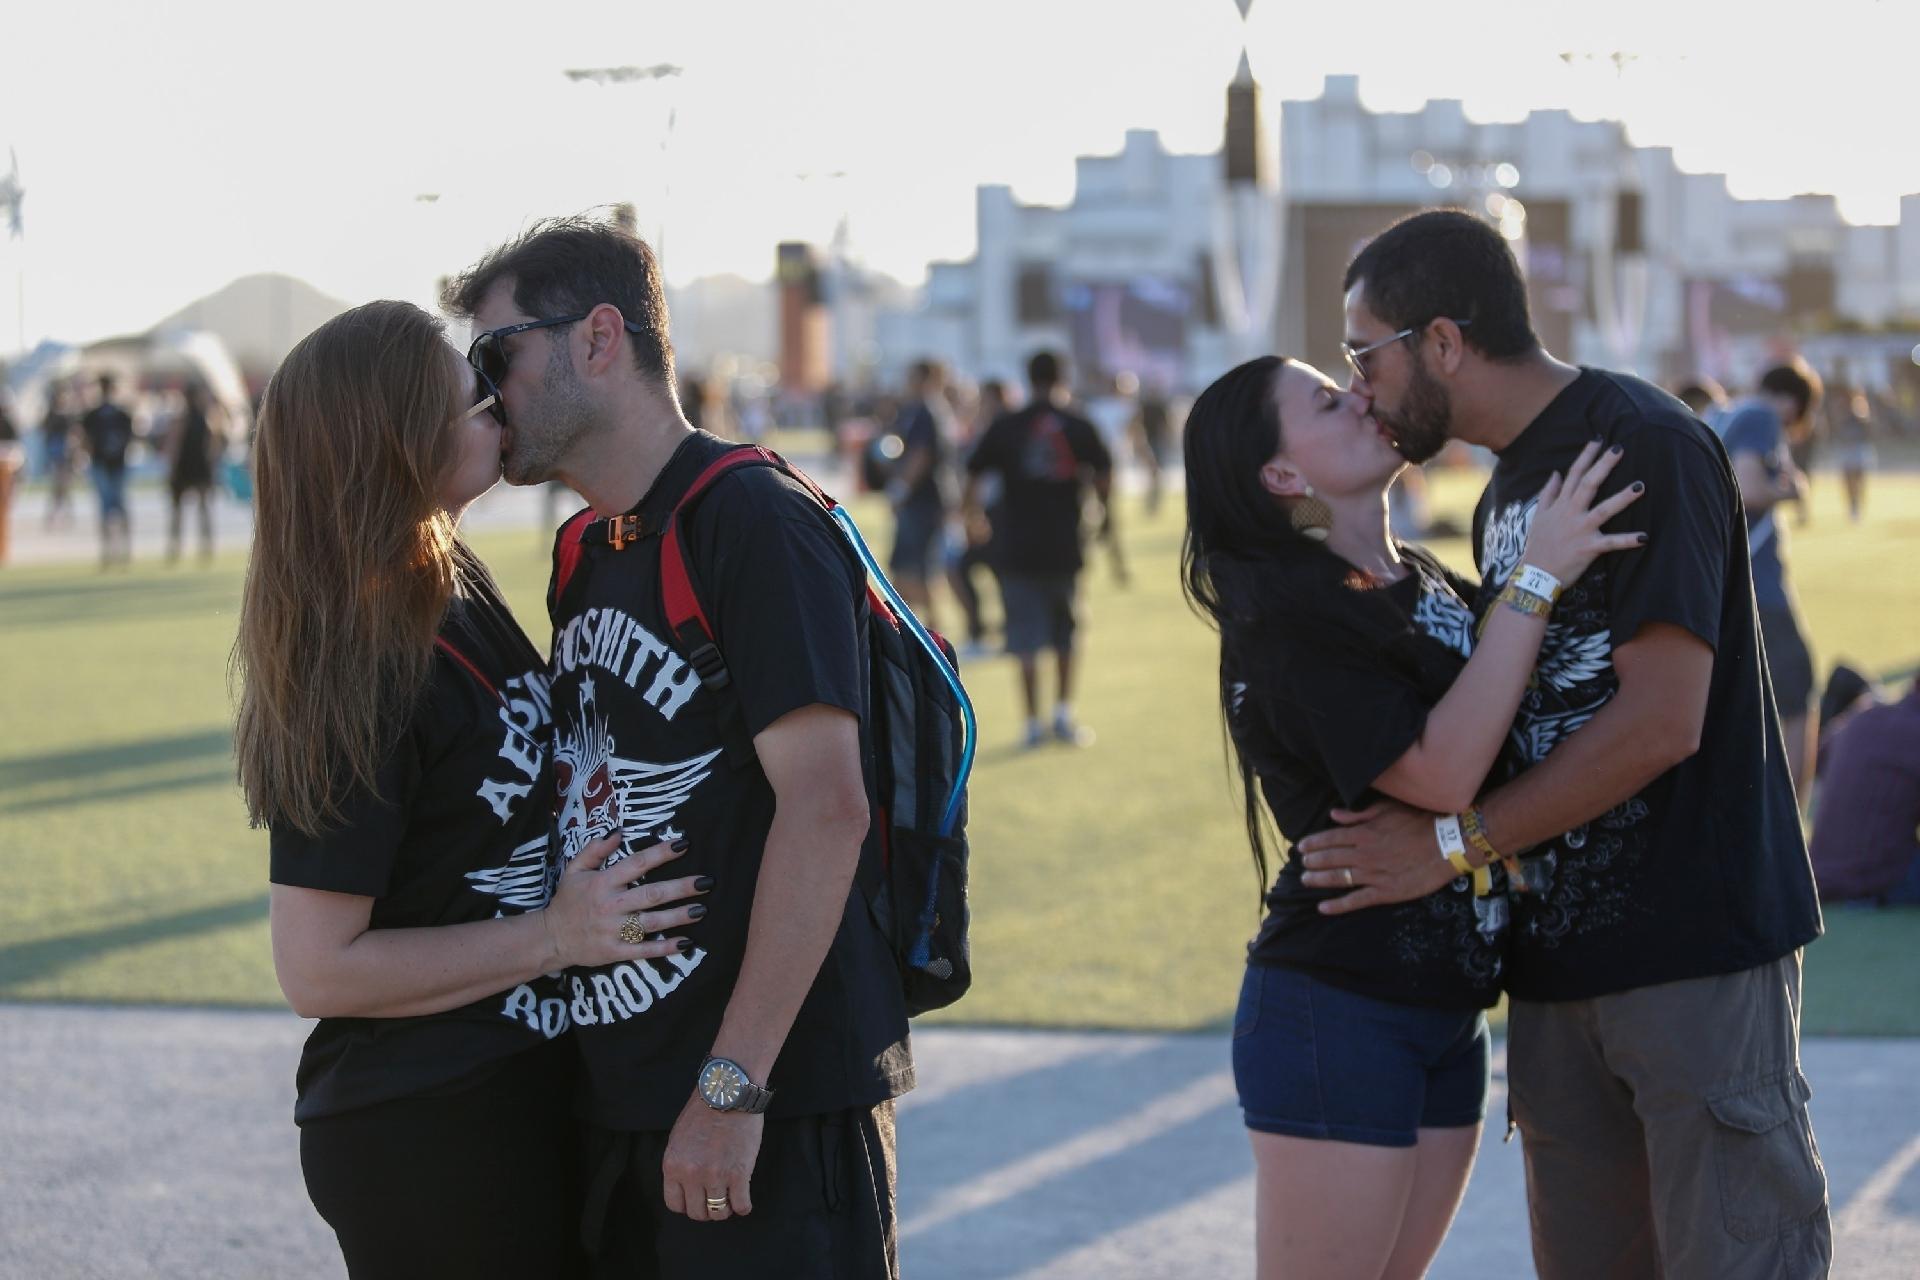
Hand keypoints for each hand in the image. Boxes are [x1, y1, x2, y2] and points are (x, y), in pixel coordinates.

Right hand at [539, 834, 710, 969]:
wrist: (550, 938)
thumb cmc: (567, 901)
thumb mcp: (574, 870)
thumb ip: (595, 850)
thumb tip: (618, 831)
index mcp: (603, 883)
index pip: (637, 864)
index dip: (661, 853)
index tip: (684, 845)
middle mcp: (611, 905)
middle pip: (652, 894)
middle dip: (680, 888)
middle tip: (706, 882)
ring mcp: (614, 930)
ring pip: (652, 923)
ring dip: (679, 916)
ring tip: (702, 909)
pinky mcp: (615, 951)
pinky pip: (644, 950)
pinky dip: (665, 948)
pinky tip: (686, 942)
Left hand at [662, 1090, 763, 1220]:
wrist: (728, 1092)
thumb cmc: (703, 1111)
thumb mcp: (678, 1139)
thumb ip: (679, 1164)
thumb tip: (685, 1186)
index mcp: (673, 1165)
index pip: (675, 1204)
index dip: (687, 1205)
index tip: (697, 1200)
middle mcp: (691, 1174)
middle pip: (697, 1212)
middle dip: (706, 1209)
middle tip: (715, 1200)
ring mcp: (716, 1176)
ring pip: (719, 1213)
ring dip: (725, 1209)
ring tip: (730, 1199)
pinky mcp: (739, 1174)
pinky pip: (741, 1205)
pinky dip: (743, 1207)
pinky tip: (744, 1200)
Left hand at [1295, 800, 1457, 914]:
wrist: (1448, 843)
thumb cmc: (1420, 821)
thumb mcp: (1388, 809)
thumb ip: (1358, 814)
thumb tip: (1333, 815)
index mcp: (1364, 832)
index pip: (1329, 838)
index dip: (1313, 843)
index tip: (1301, 847)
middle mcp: (1364, 854)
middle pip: (1330, 858)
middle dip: (1312, 862)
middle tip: (1302, 865)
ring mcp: (1374, 874)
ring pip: (1338, 878)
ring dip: (1319, 880)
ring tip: (1305, 880)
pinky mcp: (1385, 891)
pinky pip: (1356, 900)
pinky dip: (1338, 905)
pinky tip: (1323, 908)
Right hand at [1517, 441, 1648, 585]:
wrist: (1534, 575)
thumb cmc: (1538, 546)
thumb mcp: (1539, 516)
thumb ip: (1547, 493)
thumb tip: (1554, 473)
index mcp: (1560, 505)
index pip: (1573, 475)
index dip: (1585, 457)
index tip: (1597, 440)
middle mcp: (1570, 514)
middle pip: (1588, 484)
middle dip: (1603, 466)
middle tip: (1619, 449)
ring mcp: (1580, 530)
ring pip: (1603, 510)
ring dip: (1622, 498)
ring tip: (1640, 487)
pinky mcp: (1588, 548)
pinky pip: (1611, 543)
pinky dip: (1627, 541)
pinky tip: (1645, 537)